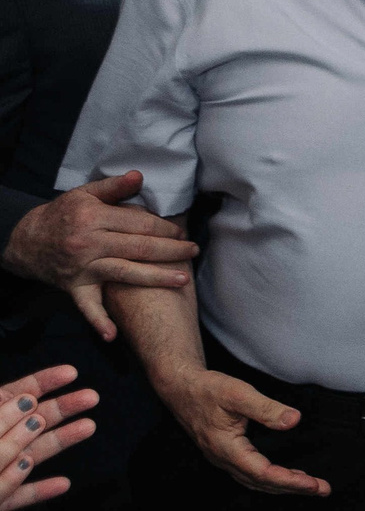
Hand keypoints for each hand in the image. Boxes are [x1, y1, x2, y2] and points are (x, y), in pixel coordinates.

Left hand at [0, 366, 96, 510]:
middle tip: (92, 396)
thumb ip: (1, 422)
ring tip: (90, 427)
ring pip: (31, 455)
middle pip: (29, 422)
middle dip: (62, 407)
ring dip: (61, 440)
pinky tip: (64, 483)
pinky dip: (41, 490)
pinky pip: (20, 495)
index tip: (71, 372)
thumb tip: (29, 404)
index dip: (42, 382)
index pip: (15, 395)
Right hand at [1, 173, 197, 340]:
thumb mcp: (83, 195)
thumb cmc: (62, 215)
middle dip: (171, 250)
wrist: (26, 241)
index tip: (182, 231)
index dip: (165, 227)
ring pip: (125, 273)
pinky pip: (88, 307)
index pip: (139, 223)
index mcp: (93, 219)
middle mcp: (89, 244)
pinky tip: (113, 335)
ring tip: (183, 280)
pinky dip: (99, 322)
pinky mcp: (75, 287)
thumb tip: (140, 176)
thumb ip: (113, 187)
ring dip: (156, 278)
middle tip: (193, 250)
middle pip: (139, 247)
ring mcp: (83, 268)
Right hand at [154, 367, 326, 495]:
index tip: (314, 484)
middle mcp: (224, 459)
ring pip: (256, 481)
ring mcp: (223, 459)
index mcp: (227, 449)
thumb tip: (294, 420)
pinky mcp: (225, 454)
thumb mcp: (238, 394)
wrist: (180, 388)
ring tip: (309, 487)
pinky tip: (284, 476)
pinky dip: (270, 479)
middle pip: (262, 483)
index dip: (290, 480)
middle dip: (293, 488)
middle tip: (322, 490)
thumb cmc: (207, 389)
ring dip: (283, 485)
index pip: (264, 473)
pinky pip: (250, 474)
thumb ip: (266, 408)